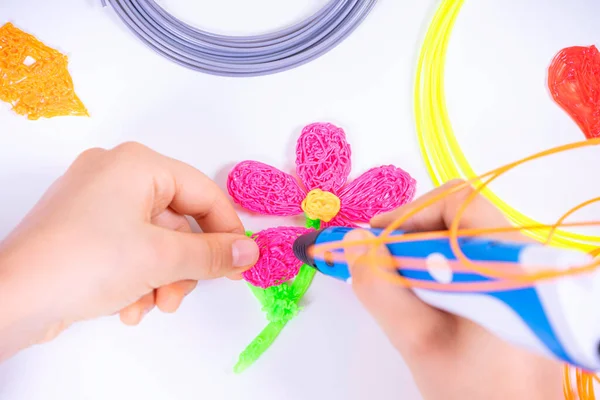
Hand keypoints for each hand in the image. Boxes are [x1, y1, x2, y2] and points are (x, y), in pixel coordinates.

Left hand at [0, 142, 258, 360]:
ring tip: (151, 304)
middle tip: (181, 293)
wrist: (12, 300)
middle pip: (178, 221)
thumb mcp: (162, 258)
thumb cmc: (84, 263)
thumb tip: (250, 251)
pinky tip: (127, 304)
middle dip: (183, 266)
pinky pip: (130, 248)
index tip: (241, 263)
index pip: (204, 193)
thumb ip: (213, 253)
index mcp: (138, 164)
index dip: (227, 230)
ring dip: (161, 278)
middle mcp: (117, 174)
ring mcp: (97, 201)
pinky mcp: (84, 228)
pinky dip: (137, 278)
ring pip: (156, 241)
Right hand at [344, 180, 562, 399]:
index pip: (456, 203)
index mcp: (506, 264)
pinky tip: (427, 295)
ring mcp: (521, 271)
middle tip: (383, 264)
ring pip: (462, 236)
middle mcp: (521, 258)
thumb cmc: (477, 391)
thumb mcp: (418, 340)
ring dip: (423, 252)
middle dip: (411, 234)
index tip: (374, 239)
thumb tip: (354, 241)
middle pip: (458, 215)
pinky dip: (439, 265)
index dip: (409, 214)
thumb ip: (381, 287)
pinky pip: (471, 256)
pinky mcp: (516, 284)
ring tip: (404, 287)